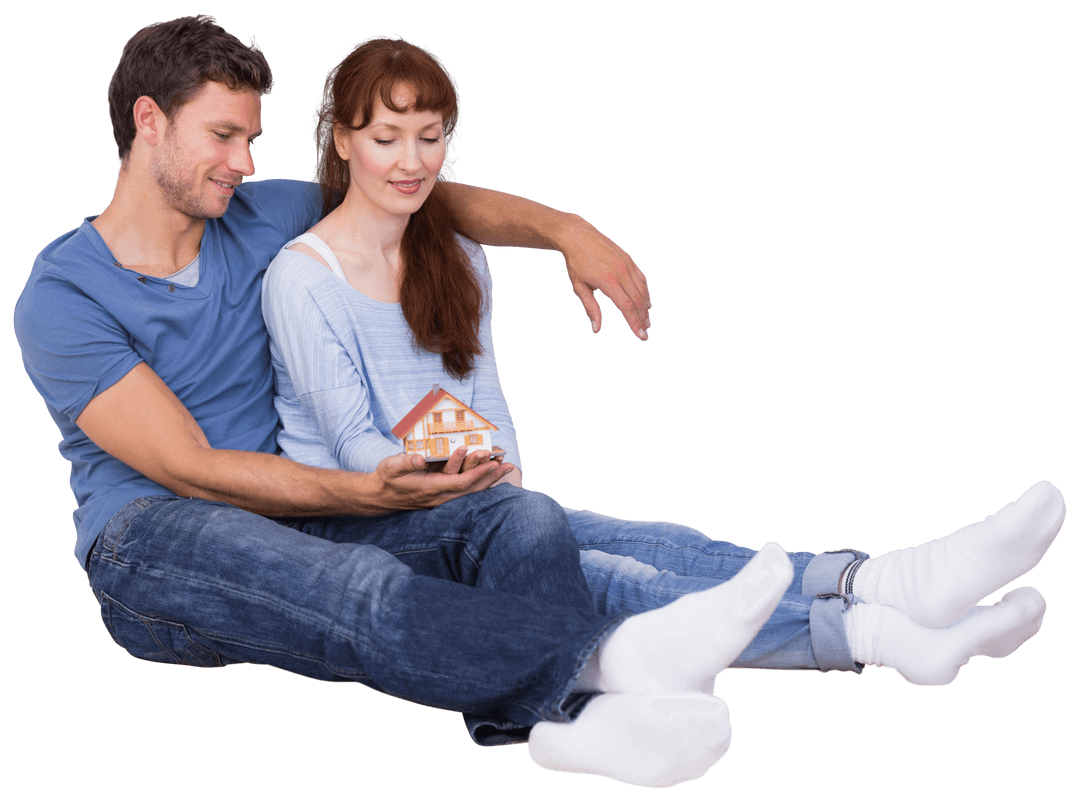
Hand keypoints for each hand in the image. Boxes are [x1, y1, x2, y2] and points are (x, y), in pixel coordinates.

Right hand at [375, 451, 512, 509]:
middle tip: (508, 465)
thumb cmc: (386, 478)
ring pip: (471, 492)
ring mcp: (442, 499)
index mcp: (430, 488)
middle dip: (491, 478)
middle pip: (472, 490)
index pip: (460, 483)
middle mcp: (439, 497)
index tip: (491, 464)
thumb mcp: (392, 466)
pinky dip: (480, 483)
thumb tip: (419, 457)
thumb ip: (406, 461)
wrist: (380, 496)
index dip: (476, 474)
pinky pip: (466, 492)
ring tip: (505, 469)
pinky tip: (491, 477)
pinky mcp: (442, 498)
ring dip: (489, 481)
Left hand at [558, 214, 650, 339]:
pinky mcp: (629, 260)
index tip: (640, 335)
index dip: (634, 322)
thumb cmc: (576, 263)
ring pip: (642, 290)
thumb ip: (590, 308)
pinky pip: (641, 279)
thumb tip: (596, 330)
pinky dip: (645, 293)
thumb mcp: (579, 287)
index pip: (626, 306)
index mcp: (607, 280)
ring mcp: (626, 264)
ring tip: (646, 321)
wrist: (578, 235)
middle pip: (637, 300)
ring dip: (645, 308)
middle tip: (645, 333)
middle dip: (642, 319)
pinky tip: (646, 303)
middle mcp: (620, 271)